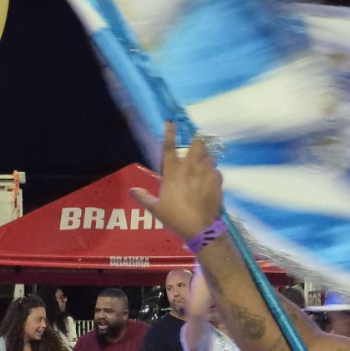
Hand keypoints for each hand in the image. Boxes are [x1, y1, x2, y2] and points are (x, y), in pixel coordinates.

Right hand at [130, 122, 222, 239]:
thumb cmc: (175, 217)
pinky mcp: (218, 180)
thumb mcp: (156, 209)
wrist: (200, 228)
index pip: (169, 147)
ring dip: (205, 158)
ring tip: (202, 167)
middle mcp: (190, 167)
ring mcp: (206, 172)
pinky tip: (210, 181)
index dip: (169, 133)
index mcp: (172, 171)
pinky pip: (217, 171)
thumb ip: (143, 198)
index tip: (170, 121)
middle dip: (196, 143)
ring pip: (208, 155)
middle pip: (197, 144)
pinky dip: (213, 174)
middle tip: (194, 151)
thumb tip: (132, 191)